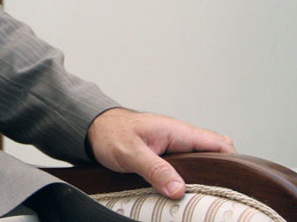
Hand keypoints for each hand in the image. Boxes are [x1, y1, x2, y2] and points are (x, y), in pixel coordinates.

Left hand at [87, 108, 235, 198]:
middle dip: (220, 174)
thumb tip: (178, 189)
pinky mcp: (165, 156)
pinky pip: (185, 168)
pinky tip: (184, 194)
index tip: (234, 183)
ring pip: (200, 163)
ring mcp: (173, 147)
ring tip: (203, 199)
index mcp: (177, 131)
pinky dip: (187, 180)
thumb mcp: (130, 153)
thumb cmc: (110, 133)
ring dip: (202, 179)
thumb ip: (154, 169)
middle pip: (214, 156)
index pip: (218, 143)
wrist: (92, 128)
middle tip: (218, 196)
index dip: (233, 161)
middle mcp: (180, 137)